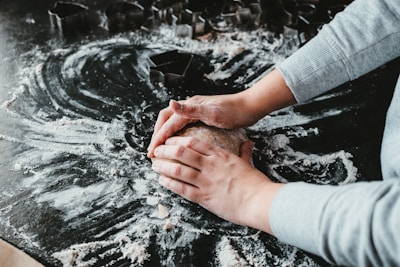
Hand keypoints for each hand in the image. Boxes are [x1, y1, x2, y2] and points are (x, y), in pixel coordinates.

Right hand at [147, 93, 256, 156]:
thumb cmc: (234, 111)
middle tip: (152, 152)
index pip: (168, 122)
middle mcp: (190, 106)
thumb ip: (191, 109)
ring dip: (164, 134)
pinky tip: (177, 145)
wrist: (250, 107)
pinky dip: (175, 135)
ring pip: (172, 122)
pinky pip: (182, 126)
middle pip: (166, 120)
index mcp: (190, 105)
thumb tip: (171, 103)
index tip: (152, 152)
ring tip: (160, 149)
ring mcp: (195, 111)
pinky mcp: (201, 116)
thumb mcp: (212, 111)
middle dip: (157, 135)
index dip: (159, 137)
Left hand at [151, 136, 283, 233]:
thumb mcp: (248, 163)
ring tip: (154, 165)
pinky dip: (169, 183)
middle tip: (157, 151)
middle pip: (181, 153)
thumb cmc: (255, 183)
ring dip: (163, 166)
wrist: (259, 201)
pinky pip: (181, 188)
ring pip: (178, 169)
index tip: (169, 140)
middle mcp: (210, 165)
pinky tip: (162, 180)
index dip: (177, 140)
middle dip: (165, 150)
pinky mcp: (204, 197)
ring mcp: (205, 181)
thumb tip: (248, 143)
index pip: (193, 142)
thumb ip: (244, 152)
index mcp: (220, 155)